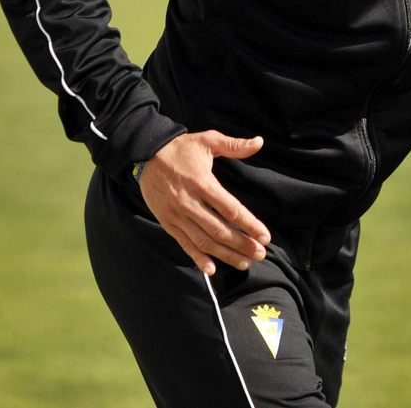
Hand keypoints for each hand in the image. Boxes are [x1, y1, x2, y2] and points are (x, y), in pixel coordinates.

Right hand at [139, 131, 271, 275]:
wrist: (145, 156)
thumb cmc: (181, 149)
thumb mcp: (207, 141)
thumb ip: (234, 145)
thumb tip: (259, 142)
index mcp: (202, 183)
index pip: (231, 209)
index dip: (250, 224)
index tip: (265, 236)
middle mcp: (189, 203)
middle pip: (220, 230)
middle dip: (242, 244)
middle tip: (261, 254)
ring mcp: (177, 216)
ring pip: (204, 241)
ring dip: (226, 255)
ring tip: (245, 263)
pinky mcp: (168, 223)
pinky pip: (185, 244)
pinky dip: (198, 258)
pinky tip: (211, 270)